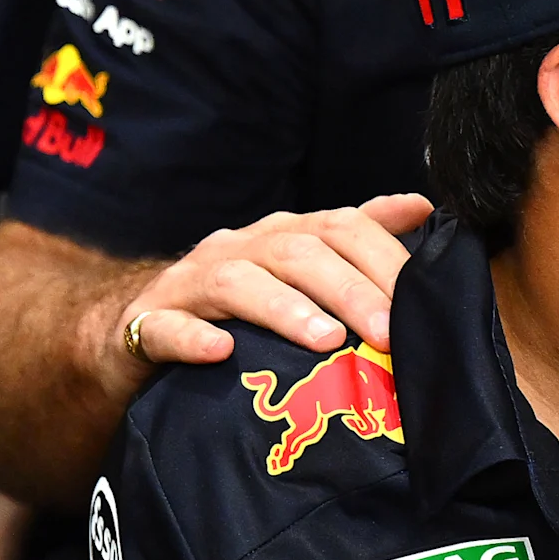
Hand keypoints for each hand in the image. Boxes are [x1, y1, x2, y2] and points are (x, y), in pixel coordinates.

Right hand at [105, 193, 434, 398]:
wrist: (133, 329)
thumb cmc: (232, 306)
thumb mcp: (296, 269)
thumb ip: (356, 239)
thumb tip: (423, 207)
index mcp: (281, 236)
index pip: (341, 227)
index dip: (384, 257)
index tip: (424, 296)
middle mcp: (239, 249)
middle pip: (297, 253)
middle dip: (349, 289)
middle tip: (387, 332)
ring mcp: (190, 284)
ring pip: (237, 283)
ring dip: (284, 308)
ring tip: (326, 340)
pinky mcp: (147, 325)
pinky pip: (167, 327)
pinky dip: (194, 338)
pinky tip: (222, 352)